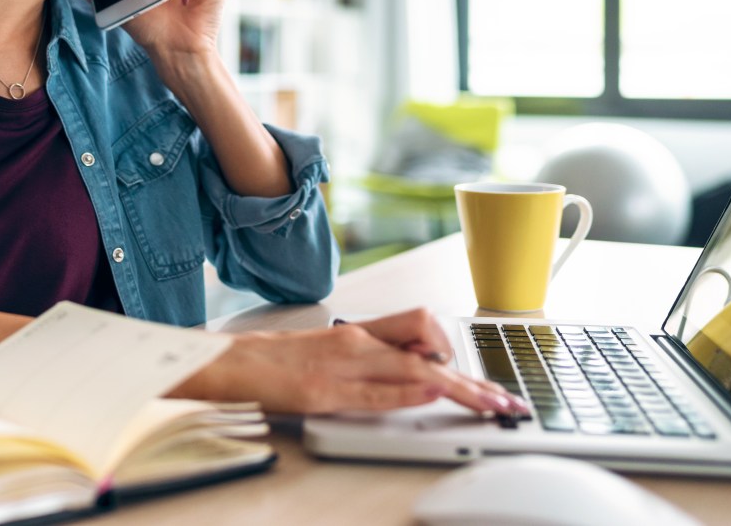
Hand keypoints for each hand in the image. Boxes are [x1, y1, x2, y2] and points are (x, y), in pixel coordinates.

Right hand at [169, 310, 527, 415]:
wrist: (229, 364)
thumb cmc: (275, 360)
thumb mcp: (327, 350)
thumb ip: (366, 356)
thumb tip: (408, 367)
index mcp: (357, 332)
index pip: (418, 325)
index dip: (453, 346)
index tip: (478, 374)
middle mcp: (355, 342)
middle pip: (427, 344)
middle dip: (470, 373)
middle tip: (501, 398)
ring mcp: (341, 366)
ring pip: (413, 368)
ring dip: (458, 387)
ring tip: (488, 404)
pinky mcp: (324, 392)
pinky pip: (375, 390)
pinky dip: (407, 392)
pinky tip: (431, 395)